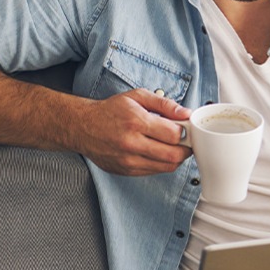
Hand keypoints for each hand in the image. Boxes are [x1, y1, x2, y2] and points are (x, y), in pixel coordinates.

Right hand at [65, 89, 193, 175]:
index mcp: (136, 122)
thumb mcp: (137, 97)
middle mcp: (131, 143)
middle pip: (173, 155)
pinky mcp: (125, 170)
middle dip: (186, 149)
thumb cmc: (111, 110)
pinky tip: (158, 153)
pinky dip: (162, 164)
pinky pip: (154, 172)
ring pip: (166, 167)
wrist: (83, 127)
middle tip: (186, 141)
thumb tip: (187, 114)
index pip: (173, 135)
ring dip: (176, 158)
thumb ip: (164, 104)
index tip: (185, 129)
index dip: (185, 132)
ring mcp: (128, 160)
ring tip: (173, 147)